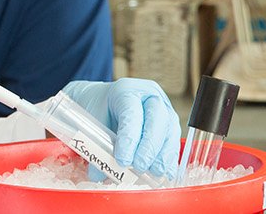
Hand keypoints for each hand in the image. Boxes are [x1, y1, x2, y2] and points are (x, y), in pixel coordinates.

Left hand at [61, 78, 179, 181]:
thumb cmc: (98, 110)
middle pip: (157, 118)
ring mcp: (164, 108)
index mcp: (126, 91)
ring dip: (163, 155)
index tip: (122, 160)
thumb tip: (99, 175)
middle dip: (150, 146)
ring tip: (154, 172)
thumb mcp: (91, 123)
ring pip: (170, 130)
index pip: (131, 113)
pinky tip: (165, 171)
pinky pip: (175, 140)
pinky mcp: (170, 123)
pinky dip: (170, 158)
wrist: (104, 101)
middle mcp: (149, 96)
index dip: (129, 138)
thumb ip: (95, 146)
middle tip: (140, 166)